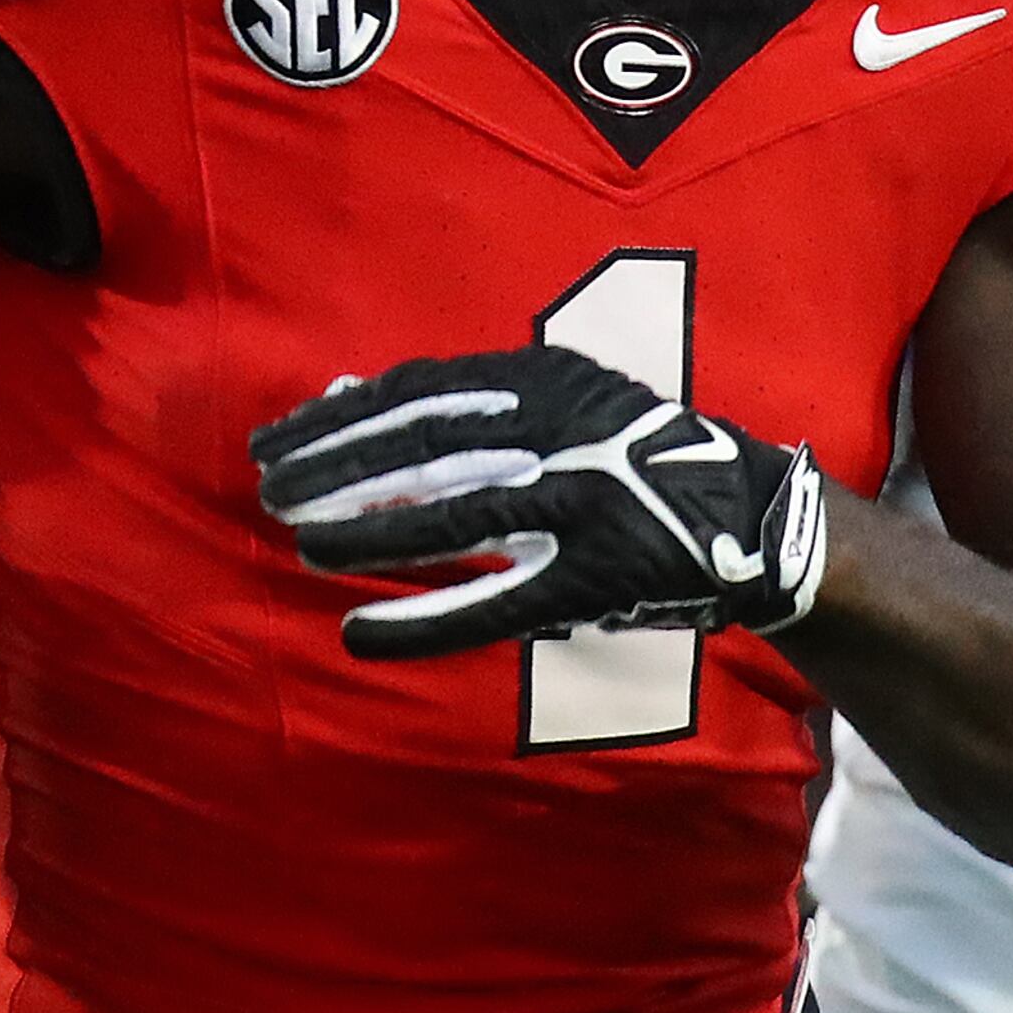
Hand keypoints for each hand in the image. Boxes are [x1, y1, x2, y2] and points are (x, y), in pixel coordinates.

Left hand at [252, 345, 826, 658]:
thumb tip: (339, 392)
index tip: (276, 441)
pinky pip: (494, 604)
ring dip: (370, 533)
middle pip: (426, 448)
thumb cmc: (626, 452)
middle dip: (338, 470)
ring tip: (301, 545)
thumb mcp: (552, 400)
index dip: (339, 420)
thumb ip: (456, 398)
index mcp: (546, 381)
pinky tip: (358, 631)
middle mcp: (563, 434)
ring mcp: (583, 507)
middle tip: (270, 491)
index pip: (419, 394)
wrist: (743, 514)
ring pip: (454, 520)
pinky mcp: (594, 578)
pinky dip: (421, 622)